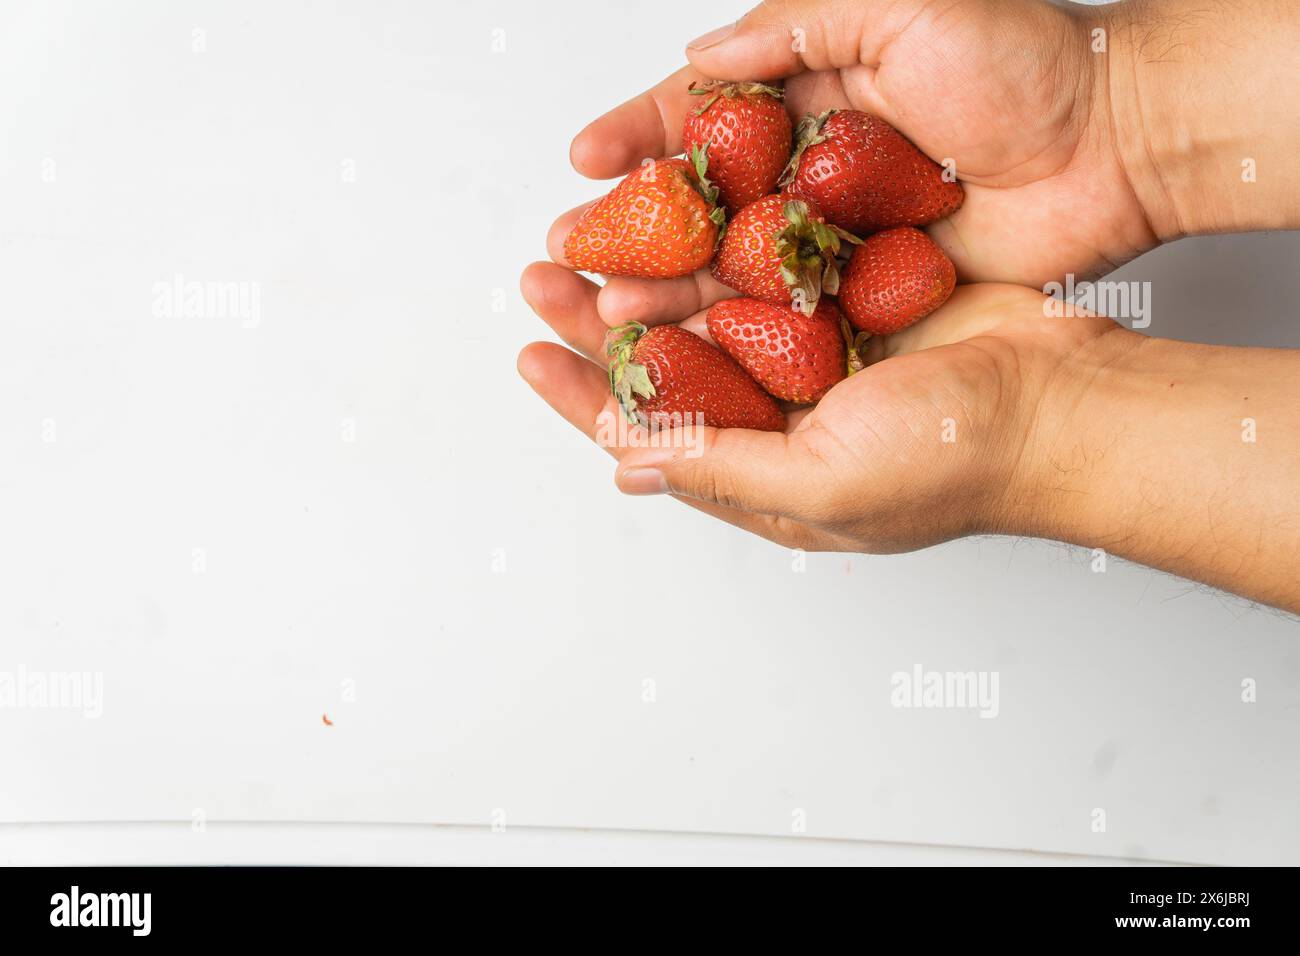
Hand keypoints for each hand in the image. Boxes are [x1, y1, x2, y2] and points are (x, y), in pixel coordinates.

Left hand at [521, 265, 1299, 611]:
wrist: (1058, 400)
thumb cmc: (953, 461)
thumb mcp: (819, 485)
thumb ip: (718, 467)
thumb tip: (624, 460)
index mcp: (763, 476)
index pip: (646, 437)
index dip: (582, 399)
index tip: (529, 356)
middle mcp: (780, 420)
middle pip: (663, 366)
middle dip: (595, 326)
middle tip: (542, 278)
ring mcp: (814, 359)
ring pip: (705, 311)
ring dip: (647, 276)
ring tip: (589, 238)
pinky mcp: (848, 305)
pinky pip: (766, 273)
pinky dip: (722, 250)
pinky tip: (683, 223)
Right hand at [556, 0, 1155, 300]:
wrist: (1116, 145)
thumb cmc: (1025, 66)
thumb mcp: (902, 5)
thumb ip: (794, 28)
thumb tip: (702, 57)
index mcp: (814, 92)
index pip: (702, 115)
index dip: (639, 135)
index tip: (585, 159)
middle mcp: (815, 166)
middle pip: (703, 201)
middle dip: (633, 226)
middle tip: (570, 251)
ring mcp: (841, 233)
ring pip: (735, 265)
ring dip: (669, 287)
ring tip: (609, 308)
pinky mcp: (872, 288)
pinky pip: (795, 312)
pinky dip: (743, 329)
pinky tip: (693, 344)